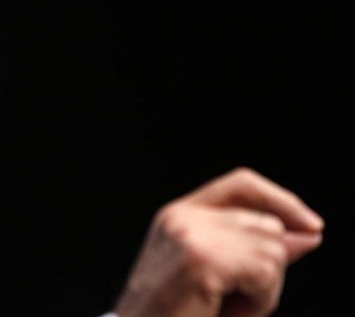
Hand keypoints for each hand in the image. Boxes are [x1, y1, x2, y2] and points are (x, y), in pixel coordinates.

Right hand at [112, 167, 323, 316]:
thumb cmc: (175, 314)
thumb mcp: (221, 277)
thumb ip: (258, 250)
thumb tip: (309, 233)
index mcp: (179, 215)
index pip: (241, 184)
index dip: (281, 199)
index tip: (312, 226)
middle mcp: (181, 216)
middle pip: (267, 224)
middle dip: (268, 269)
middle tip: (232, 299)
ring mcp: (189, 235)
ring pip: (272, 250)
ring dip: (264, 290)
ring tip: (225, 307)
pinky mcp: (201, 260)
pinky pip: (264, 273)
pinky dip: (259, 301)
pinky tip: (226, 311)